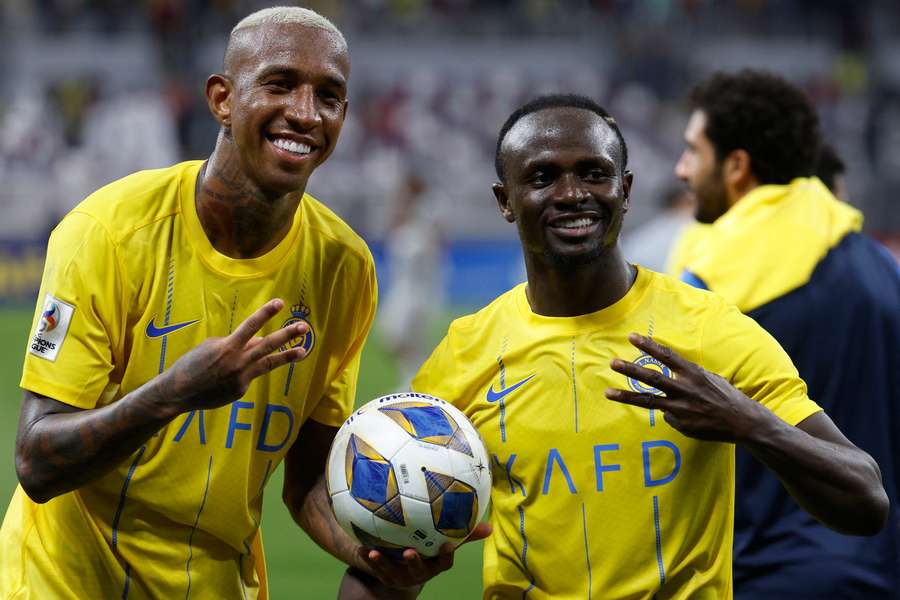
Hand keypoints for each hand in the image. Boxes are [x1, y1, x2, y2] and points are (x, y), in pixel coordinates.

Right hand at [160, 299, 307, 412]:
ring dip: (288, 356)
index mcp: (228, 346)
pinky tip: (231, 373)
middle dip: (287, 335)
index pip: (251, 325)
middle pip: (268, 345)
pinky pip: (249, 375)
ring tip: (304, 350)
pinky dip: (246, 370)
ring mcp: (242, 377)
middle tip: (304, 327)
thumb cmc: (192, 364)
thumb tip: (256, 342)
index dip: (266, 313)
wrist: (179, 392)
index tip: (280, 303)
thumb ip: (236, 343)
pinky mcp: (241, 389)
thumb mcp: (212, 347)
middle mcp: (239, 361)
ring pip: (269, 363)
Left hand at [355, 522, 491, 588]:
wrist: (403, 570)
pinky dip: (367, 558)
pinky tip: (361, 548)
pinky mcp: (384, 575)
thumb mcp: (443, 543)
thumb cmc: (428, 551)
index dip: (445, 555)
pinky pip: (375, 568)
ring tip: (374, 552)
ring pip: (392, 572)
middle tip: (409, 551)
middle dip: (414, 563)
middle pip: (418, 571)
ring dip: (383, 563)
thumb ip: (462, 534)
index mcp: (435, 564)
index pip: (444, 563)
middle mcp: (419, 573)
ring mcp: (400, 576)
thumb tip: (489, 526)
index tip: (446, 544)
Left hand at [605, 333, 765, 441]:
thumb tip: (669, 375)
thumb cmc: (725, 395)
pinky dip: (672, 414)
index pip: (666, 356)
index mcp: (693, 373)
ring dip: (626, 396)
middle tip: (613, 363)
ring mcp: (680, 408)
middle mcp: (684, 389)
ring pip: (648, 401)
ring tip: (607, 393)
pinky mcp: (680, 424)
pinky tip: (687, 416)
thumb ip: (687, 375)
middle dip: (630, 369)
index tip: (632, 337)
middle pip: (651, 378)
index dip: (648, 345)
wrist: (742, 421)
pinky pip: (668, 416)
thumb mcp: (708, 377)